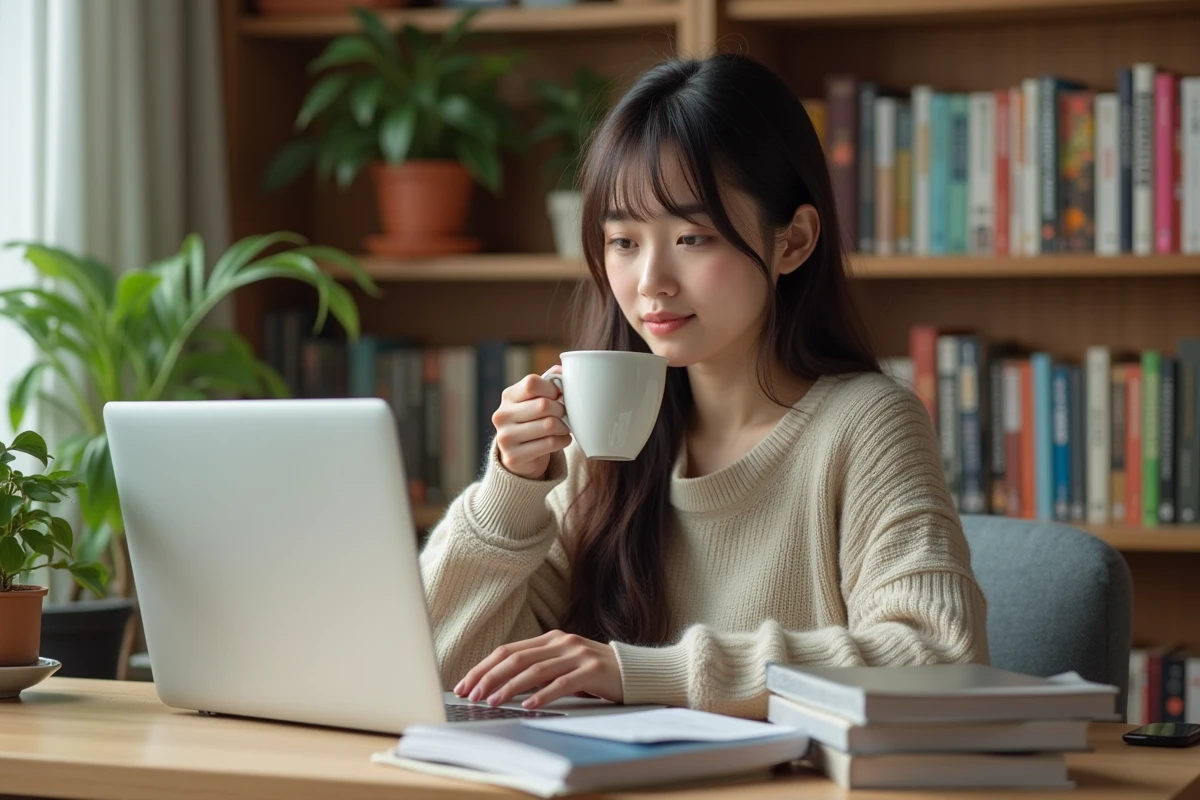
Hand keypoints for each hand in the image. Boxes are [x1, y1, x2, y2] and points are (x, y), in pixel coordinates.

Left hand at [453, 630, 623, 709]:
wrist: (634, 671)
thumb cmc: (594, 672)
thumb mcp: (563, 665)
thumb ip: (538, 669)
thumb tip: (499, 686)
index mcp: (551, 639)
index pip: (508, 651)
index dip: (484, 667)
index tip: (465, 684)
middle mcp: (562, 643)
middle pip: (516, 658)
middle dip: (489, 677)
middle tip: (472, 694)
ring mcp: (578, 655)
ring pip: (535, 670)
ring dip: (510, 687)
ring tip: (493, 701)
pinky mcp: (593, 671)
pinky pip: (563, 683)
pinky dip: (543, 694)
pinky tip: (529, 705)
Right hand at [492, 367, 570, 479]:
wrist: (519, 455)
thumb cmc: (532, 420)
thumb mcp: (535, 399)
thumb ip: (548, 381)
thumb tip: (565, 368)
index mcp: (508, 396)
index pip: (532, 383)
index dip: (552, 388)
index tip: (559, 395)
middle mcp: (502, 415)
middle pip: (543, 405)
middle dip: (562, 409)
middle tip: (566, 414)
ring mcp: (505, 437)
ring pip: (549, 425)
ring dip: (565, 426)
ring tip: (565, 427)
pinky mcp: (514, 456)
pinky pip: (549, 444)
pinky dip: (563, 440)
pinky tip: (563, 439)